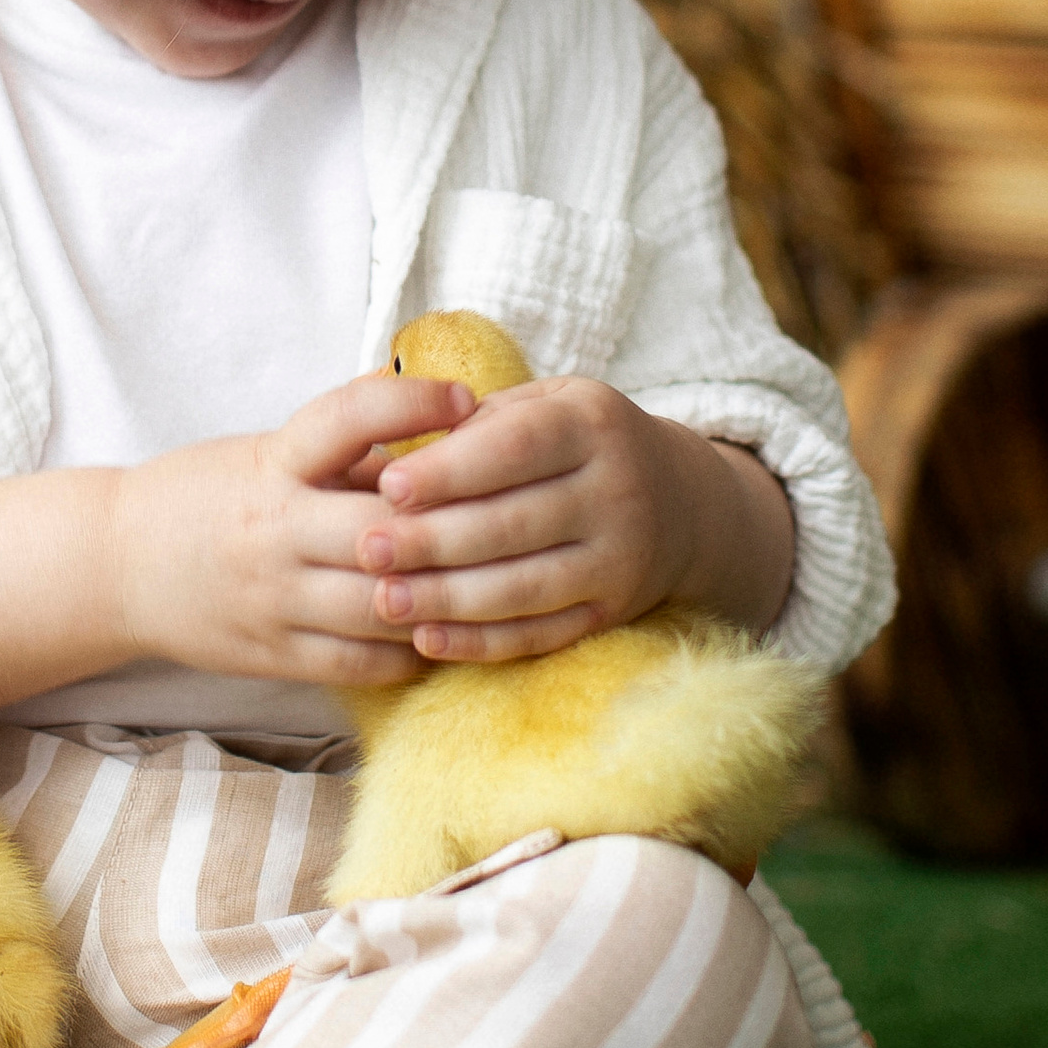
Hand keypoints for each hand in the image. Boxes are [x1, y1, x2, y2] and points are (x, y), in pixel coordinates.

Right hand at [109, 374, 476, 687]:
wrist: (119, 563)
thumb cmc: (210, 493)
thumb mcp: (268, 451)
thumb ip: (346, 447)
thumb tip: (439, 419)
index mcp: (273, 462)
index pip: (347, 417)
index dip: (412, 404)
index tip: (468, 401)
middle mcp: (273, 529)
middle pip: (383, 528)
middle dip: (451, 524)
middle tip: (510, 513)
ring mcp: (273, 599)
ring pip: (384, 604)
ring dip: (442, 597)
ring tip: (489, 583)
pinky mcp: (273, 656)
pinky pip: (362, 662)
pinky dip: (410, 650)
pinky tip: (439, 633)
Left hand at [350, 378, 794, 660]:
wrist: (679, 501)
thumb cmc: (576, 440)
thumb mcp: (544, 404)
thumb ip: (480, 422)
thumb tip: (400, 448)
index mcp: (592, 424)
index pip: (516, 447)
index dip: (451, 469)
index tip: (389, 484)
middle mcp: (616, 492)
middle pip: (515, 523)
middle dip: (435, 540)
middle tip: (367, 549)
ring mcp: (620, 560)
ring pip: (525, 587)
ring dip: (449, 599)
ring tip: (383, 600)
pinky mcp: (613, 614)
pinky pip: (541, 634)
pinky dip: (482, 642)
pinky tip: (428, 640)